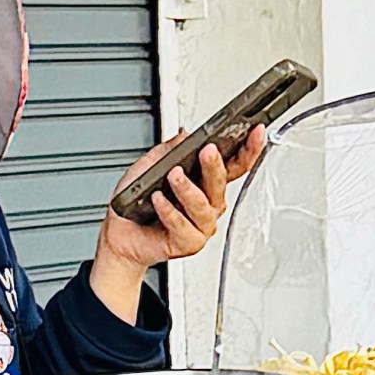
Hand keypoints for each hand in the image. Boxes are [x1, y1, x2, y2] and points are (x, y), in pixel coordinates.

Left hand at [99, 125, 264, 270]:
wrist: (118, 234)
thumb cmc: (135, 204)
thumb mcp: (148, 167)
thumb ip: (167, 151)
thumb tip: (184, 136)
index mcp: (205, 184)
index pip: (234, 164)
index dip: (249, 148)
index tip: (255, 131)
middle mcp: (208, 205)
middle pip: (221, 183)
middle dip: (215, 166)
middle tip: (207, 151)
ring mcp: (201, 225)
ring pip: (203, 206)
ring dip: (187, 189)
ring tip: (173, 176)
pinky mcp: (189, 243)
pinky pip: (183, 225)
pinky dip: (169, 211)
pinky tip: (158, 200)